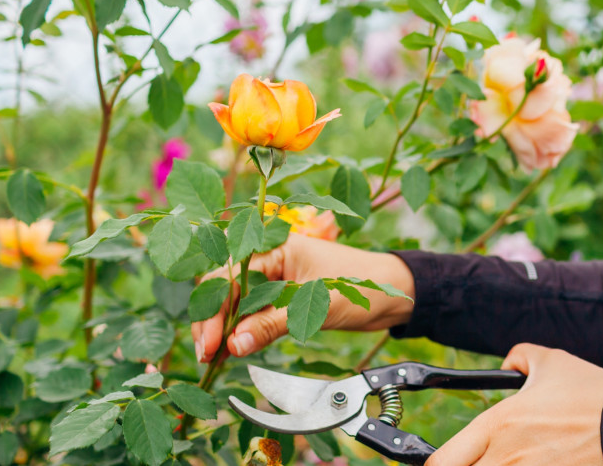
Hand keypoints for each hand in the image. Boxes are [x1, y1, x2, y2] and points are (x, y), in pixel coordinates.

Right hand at [190, 234, 414, 361]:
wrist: (395, 292)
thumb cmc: (362, 285)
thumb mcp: (316, 305)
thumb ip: (273, 323)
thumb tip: (234, 345)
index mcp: (276, 246)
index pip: (229, 276)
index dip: (215, 311)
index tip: (210, 344)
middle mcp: (271, 257)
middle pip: (225, 286)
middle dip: (213, 319)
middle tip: (207, 355)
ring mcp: (276, 276)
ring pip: (237, 300)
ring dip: (225, 326)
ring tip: (215, 356)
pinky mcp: (283, 295)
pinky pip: (254, 310)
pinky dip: (243, 329)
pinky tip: (235, 348)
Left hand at [428, 344, 602, 465]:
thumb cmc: (594, 394)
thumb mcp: (553, 362)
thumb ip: (521, 357)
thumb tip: (511, 362)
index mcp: (498, 425)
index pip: (442, 462)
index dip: (437, 465)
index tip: (447, 461)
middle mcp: (506, 458)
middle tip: (474, 462)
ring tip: (505, 462)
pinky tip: (537, 464)